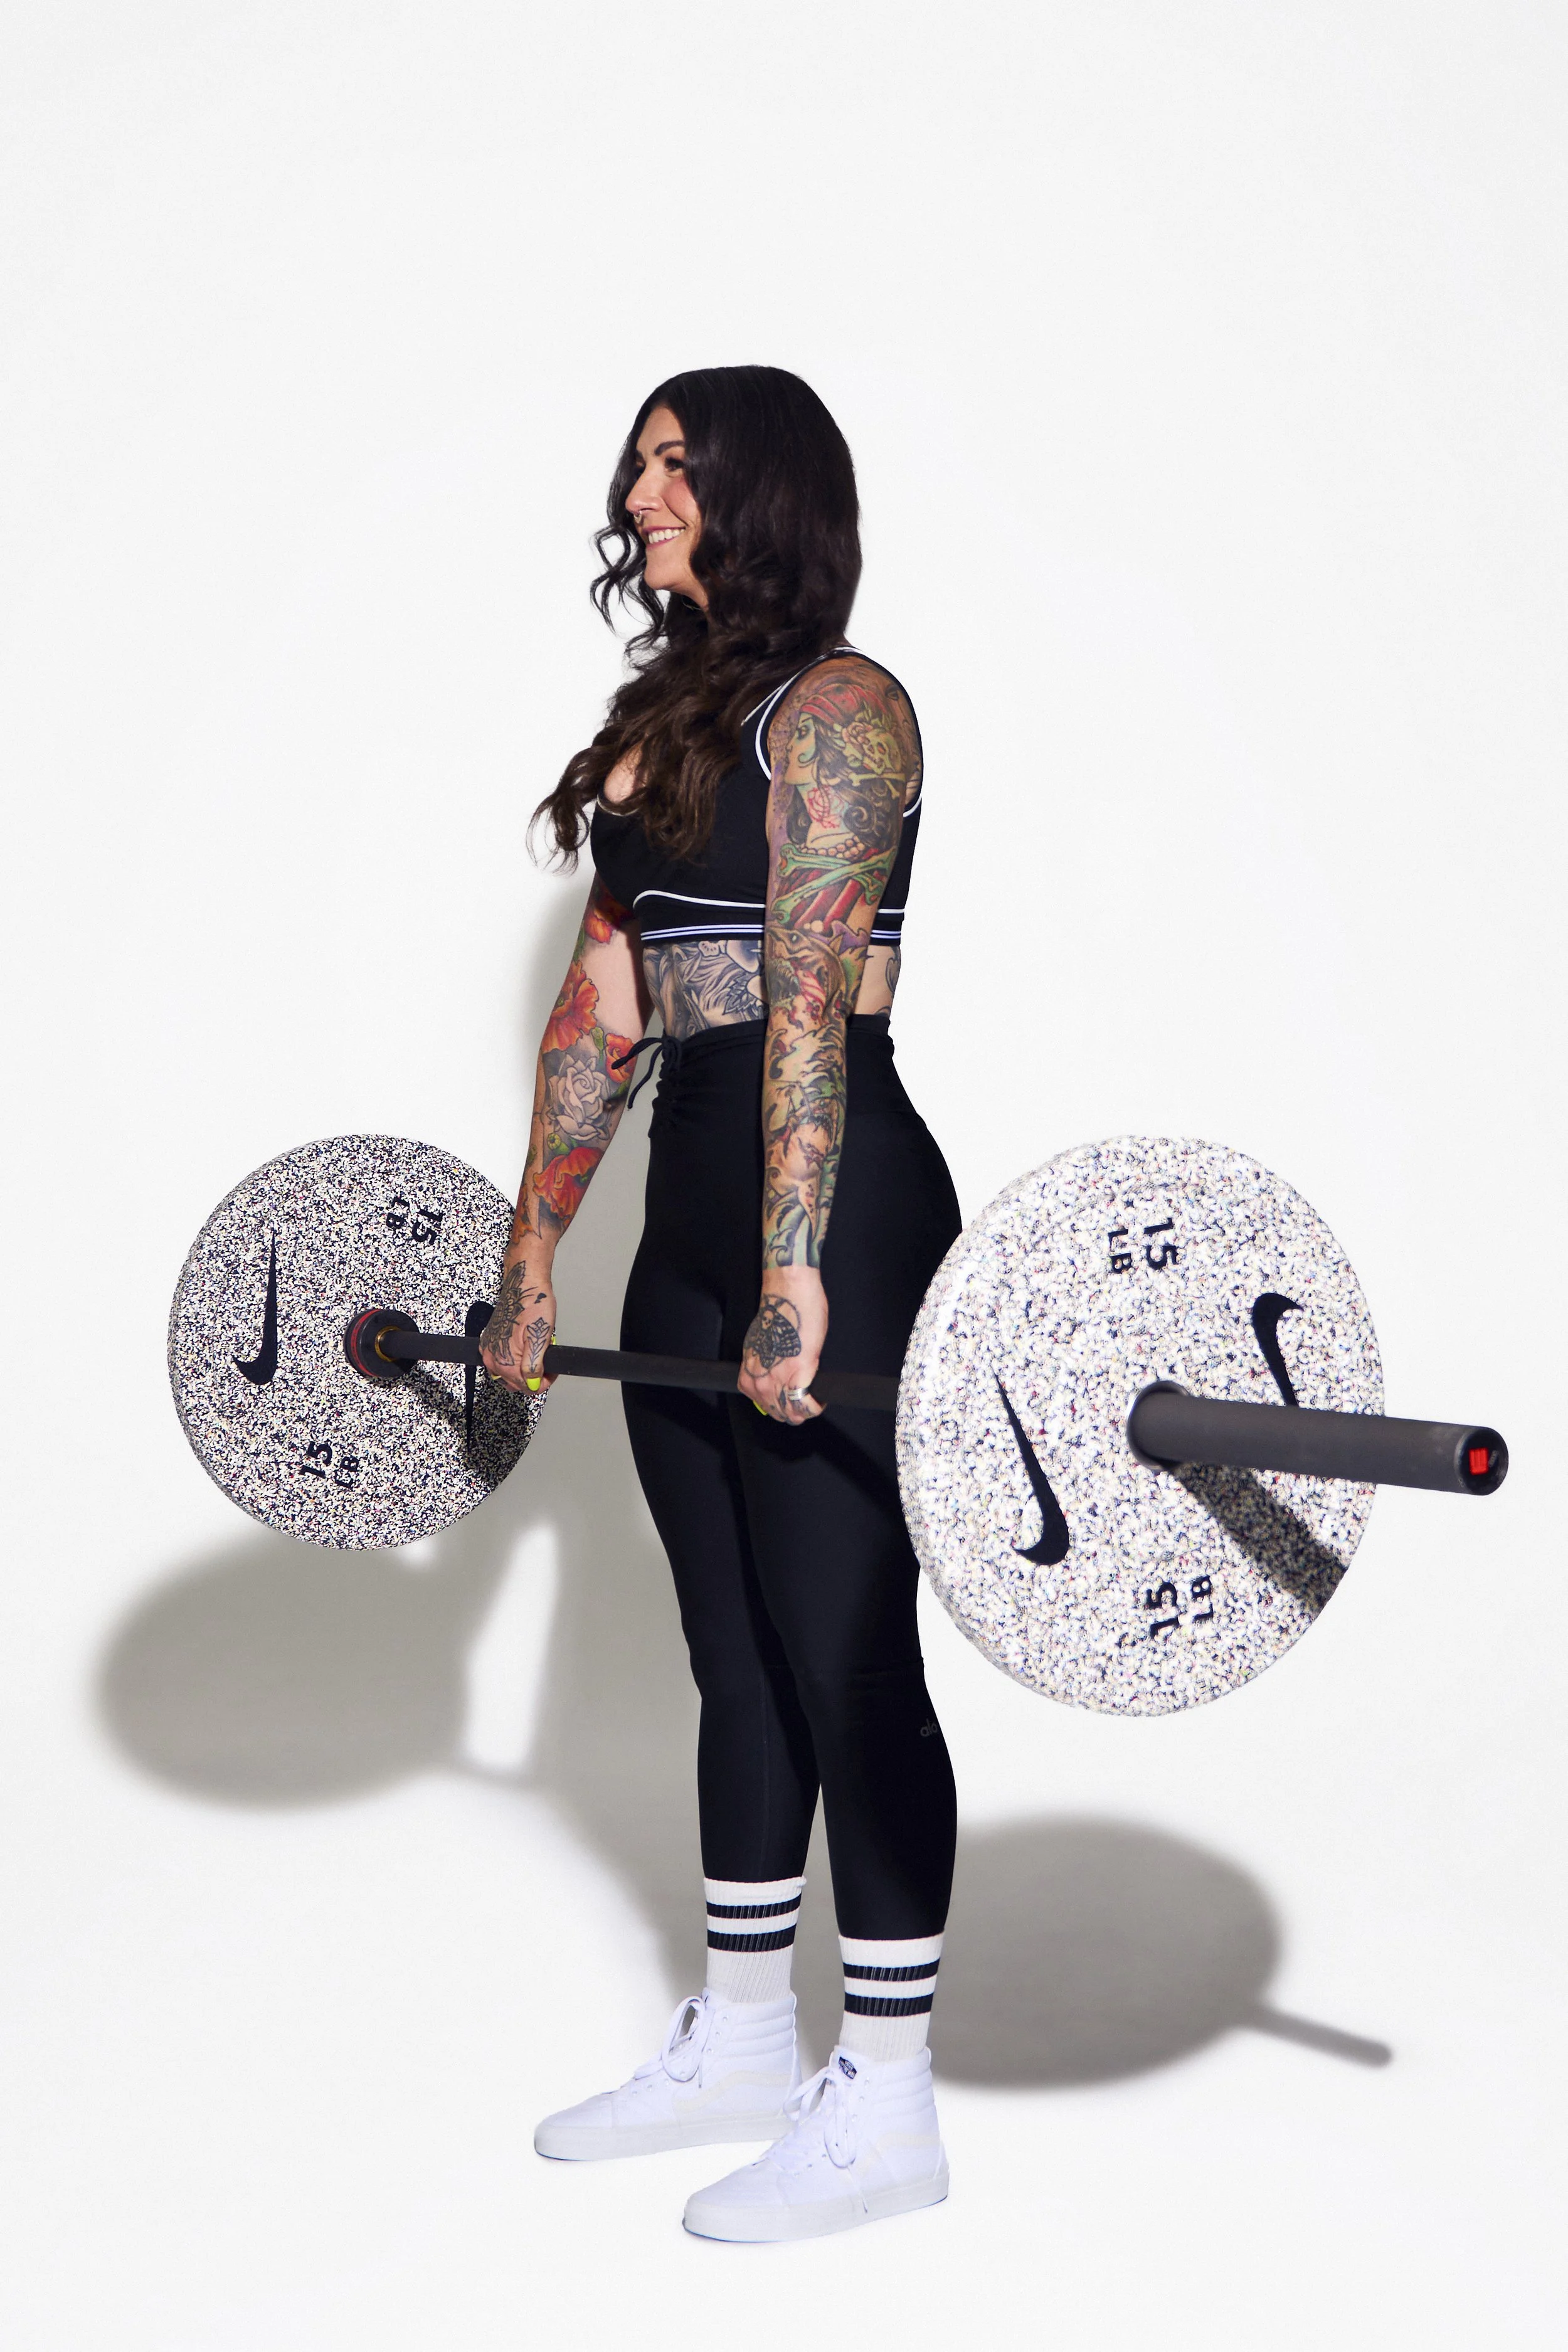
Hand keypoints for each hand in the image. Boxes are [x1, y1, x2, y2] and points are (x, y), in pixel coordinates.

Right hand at [479, 1251, 556, 1393]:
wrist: (523, 1284)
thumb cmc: (533, 1305)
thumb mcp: (540, 1339)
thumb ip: (534, 1367)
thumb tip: (534, 1385)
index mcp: (503, 1361)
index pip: (526, 1387)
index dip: (543, 1382)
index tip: (551, 1371)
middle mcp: (491, 1357)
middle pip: (515, 1382)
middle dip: (533, 1377)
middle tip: (547, 1362)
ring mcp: (489, 1348)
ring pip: (509, 1373)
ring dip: (524, 1368)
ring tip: (537, 1352)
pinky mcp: (489, 1340)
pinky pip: (503, 1359)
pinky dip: (515, 1358)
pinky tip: (526, 1346)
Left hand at [739, 1267, 827, 1424]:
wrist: (788, 1295)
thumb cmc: (779, 1312)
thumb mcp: (763, 1344)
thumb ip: (766, 1363)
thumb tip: (777, 1374)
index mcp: (749, 1372)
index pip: (763, 1404)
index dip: (781, 1404)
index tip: (791, 1397)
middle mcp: (759, 1380)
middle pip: (778, 1413)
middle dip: (795, 1410)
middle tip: (807, 1399)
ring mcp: (777, 1380)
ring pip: (792, 1414)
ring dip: (806, 1410)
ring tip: (816, 1399)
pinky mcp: (797, 1375)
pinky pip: (805, 1405)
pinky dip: (816, 1406)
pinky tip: (821, 1399)